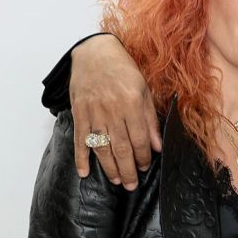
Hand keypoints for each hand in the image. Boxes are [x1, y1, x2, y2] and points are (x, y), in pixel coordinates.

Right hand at [72, 35, 160, 188]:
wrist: (95, 52)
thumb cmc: (123, 70)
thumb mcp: (143, 89)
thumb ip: (150, 118)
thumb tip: (158, 146)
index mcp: (131, 103)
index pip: (140, 139)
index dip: (143, 157)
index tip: (145, 167)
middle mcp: (112, 109)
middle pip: (122, 148)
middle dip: (128, 170)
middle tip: (131, 185)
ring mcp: (94, 112)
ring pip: (102, 147)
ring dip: (109, 167)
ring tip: (116, 180)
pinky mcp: (79, 112)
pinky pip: (80, 139)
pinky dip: (81, 157)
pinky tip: (84, 172)